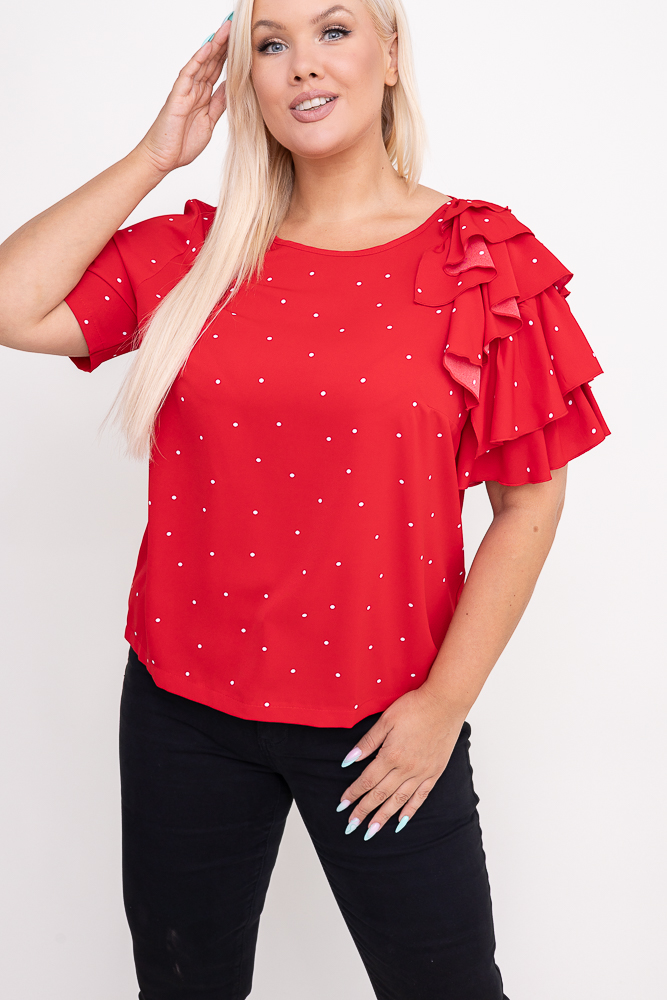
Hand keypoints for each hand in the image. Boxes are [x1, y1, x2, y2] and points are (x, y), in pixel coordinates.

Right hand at [137, 21, 230, 174]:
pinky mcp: (177, 96)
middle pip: (212, 62)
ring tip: (226, 29)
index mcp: (203, 97)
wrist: (162, 158)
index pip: (218, 71)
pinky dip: (198, 60)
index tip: (243, 43)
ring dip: (215, 46)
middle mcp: (195, 90)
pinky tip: (208, 47)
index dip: (230, 57)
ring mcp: (186, 91)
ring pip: (202, 63)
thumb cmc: (181, 144)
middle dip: (224, 45)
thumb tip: (231, 90)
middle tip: (236, 26)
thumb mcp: (209, 123)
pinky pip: (189, 73)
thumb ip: (218, 105)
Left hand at [337, 685, 465, 839]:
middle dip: (364, 812)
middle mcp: (406, 769)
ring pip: (399, 800)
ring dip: (384, 817)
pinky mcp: (435, 772)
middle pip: (380, 795)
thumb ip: (367, 743)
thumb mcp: (386, 720)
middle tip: (351, 827)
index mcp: (391, 756)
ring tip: (372, 831)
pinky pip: (421, 797)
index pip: (367, 780)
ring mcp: (422, 772)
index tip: (342, 806)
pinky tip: (401, 822)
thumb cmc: (414, 707)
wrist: (445, 703)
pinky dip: (410, 811)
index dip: (353, 794)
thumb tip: (348, 761)